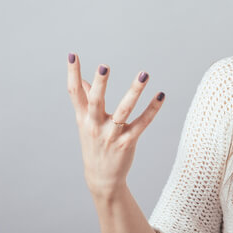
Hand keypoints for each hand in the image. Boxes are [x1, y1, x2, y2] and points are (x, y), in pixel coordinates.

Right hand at [66, 52, 164, 197]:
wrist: (101, 178)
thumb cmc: (94, 145)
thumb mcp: (85, 124)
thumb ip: (85, 101)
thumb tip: (84, 80)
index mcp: (83, 118)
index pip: (74, 93)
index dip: (72, 73)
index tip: (72, 54)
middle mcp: (95, 125)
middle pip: (96, 102)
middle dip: (100, 84)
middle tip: (104, 66)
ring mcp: (111, 135)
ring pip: (124, 110)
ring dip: (134, 91)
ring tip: (144, 74)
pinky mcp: (128, 142)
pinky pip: (142, 123)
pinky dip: (152, 109)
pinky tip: (161, 95)